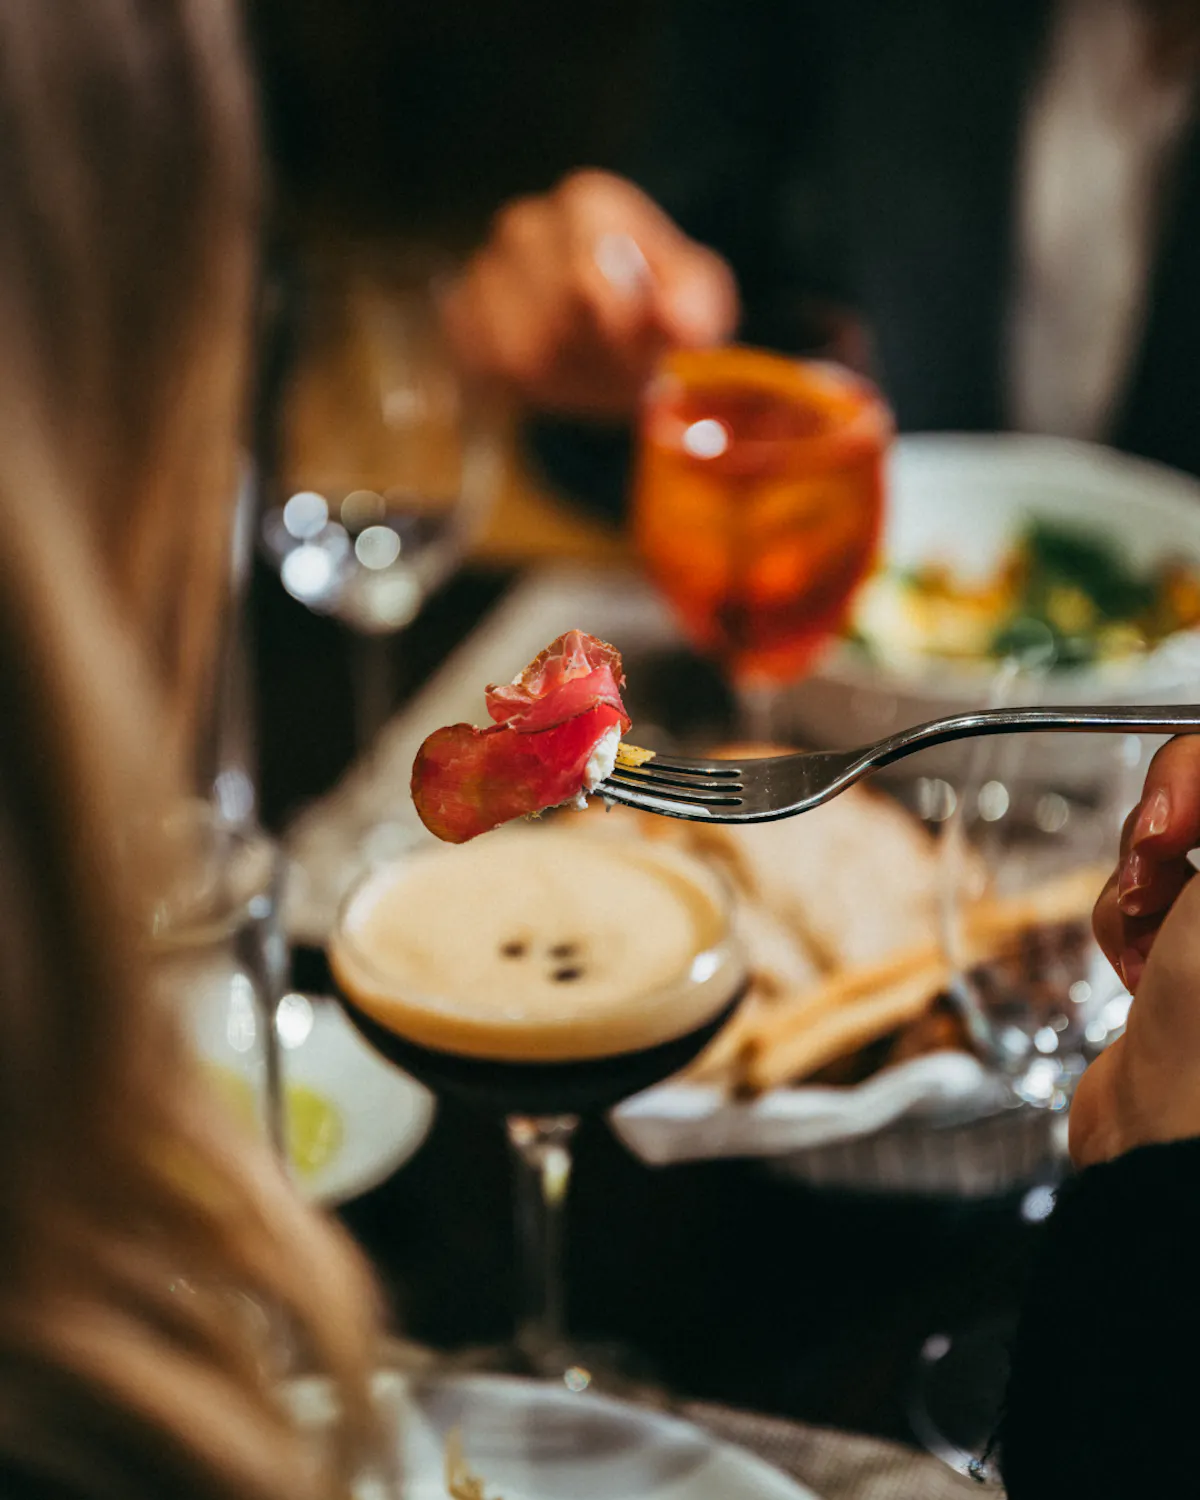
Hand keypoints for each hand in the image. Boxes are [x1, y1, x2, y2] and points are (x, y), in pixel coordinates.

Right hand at [441, 170, 738, 415]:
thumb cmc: (655, 306)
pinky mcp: (460, 319)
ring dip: (568, 379)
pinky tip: (555, 372)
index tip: (651, 357)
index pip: (589, 279)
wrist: (600, 328)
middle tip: (627, 371)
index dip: (624, 334)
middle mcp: (525, 224)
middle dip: (602, 359)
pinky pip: (492, 370)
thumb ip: (696, 307)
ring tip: (593, 370)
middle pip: (559, 318)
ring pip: (523, 354)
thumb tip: (685, 329)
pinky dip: (528, 386)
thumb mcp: (696, 298)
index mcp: (590, 202)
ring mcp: (483, 270)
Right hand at [1071, 736, 1199, 1166]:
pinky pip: (1140, 893)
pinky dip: (1125, 923)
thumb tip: (1194, 760)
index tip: (1183, 808)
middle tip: (1160, 854)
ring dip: (1139, 883)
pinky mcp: (1192, 949)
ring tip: (1151, 942)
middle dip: (1169, 818)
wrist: (1171, 1136)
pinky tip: (1141, 970)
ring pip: (1168, 840)